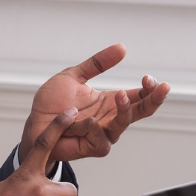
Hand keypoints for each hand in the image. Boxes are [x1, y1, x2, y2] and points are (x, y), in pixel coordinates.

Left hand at [20, 45, 171, 166]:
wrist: (34, 122)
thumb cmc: (53, 103)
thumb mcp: (74, 76)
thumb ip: (97, 63)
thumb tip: (122, 48)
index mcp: (110, 102)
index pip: (139, 96)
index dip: (149, 89)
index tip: (148, 78)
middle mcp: (110, 118)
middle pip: (140, 112)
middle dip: (153, 100)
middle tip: (162, 88)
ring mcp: (102, 134)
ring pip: (123, 126)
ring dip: (126, 111)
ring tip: (122, 96)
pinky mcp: (90, 147)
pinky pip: (101, 142)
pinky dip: (95, 130)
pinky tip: (89, 120)